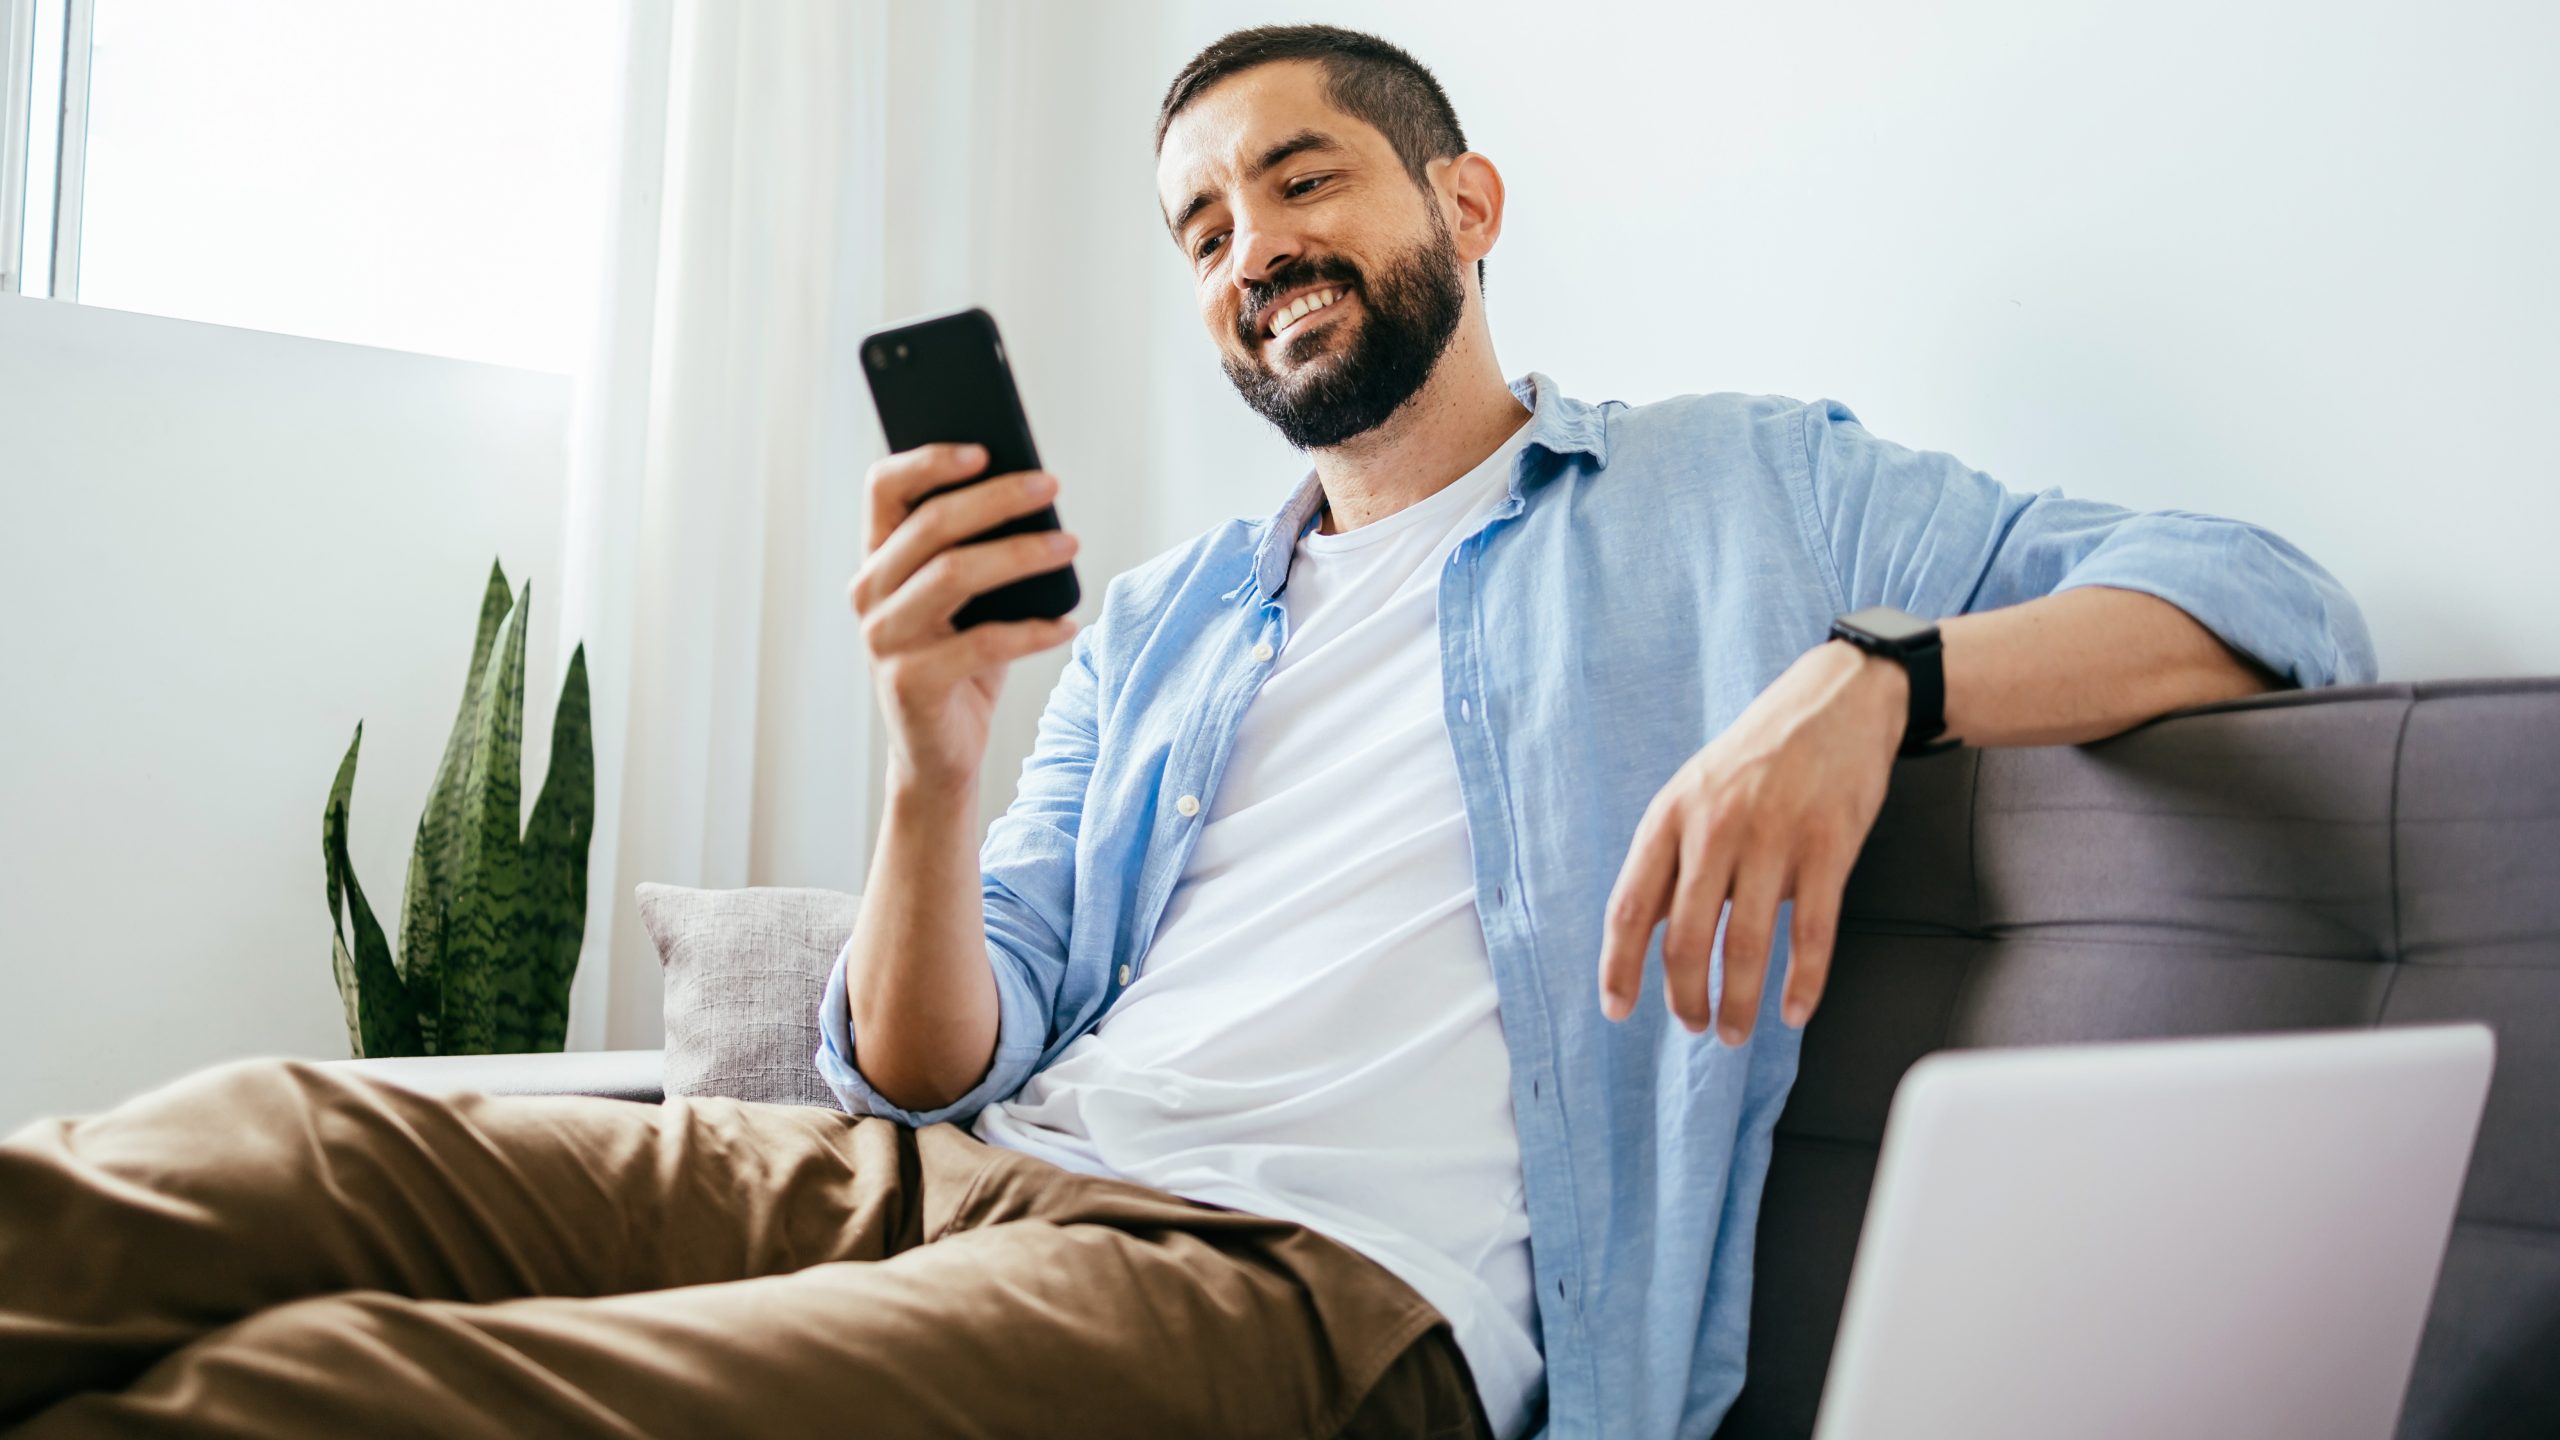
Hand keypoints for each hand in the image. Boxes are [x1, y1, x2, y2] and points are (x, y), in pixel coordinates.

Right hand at [850, 442, 1080, 789]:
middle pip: (929, 526)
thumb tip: (1032, 493)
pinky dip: (1032, 631)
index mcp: (878, 559)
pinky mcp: (907, 683)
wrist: (940, 754)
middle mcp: (868, 592)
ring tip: (1071, 545)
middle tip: (1049, 486)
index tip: (984, 447)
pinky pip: (981, 644)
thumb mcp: (968, 600)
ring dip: (1019, 554)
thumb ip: (978, 549)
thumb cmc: (961, 661)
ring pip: (952, 574)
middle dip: (996, 499)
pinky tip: (1068, 624)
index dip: (929, 460)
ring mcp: (882, 639)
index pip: (884, 488)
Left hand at [1596, 641, 1906, 1044]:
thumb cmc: (1757, 757)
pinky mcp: (1830, 846)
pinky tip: (1795, 1011)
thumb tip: (1642, 937)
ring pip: (1746, 945)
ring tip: (1734, 1032)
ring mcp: (1774, 837)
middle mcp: (1715, 828)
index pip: (1630, 907)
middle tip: (1693, 1026)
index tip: (1618, 1010)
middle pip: (1684, 937)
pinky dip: (1803, 983)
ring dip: (1737, 1002)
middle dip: (1684, 996)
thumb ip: (1671, 858)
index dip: (1619, 967)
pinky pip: (1813, 933)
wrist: (1835, 701)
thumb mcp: (1694, 792)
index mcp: (1670, 816)